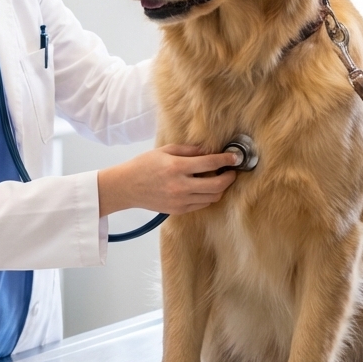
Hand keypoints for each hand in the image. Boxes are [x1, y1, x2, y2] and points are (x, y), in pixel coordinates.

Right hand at [98, 144, 238, 216]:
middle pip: (216, 185)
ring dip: (220, 188)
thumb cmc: (144, 165)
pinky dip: (208, 196)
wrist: (127, 187)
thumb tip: (208, 151)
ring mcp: (180, 201)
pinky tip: (205, 188)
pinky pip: (202, 205)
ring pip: (212, 197)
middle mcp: (180, 186)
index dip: (226, 159)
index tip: (235, 157)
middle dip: (229, 178)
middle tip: (232, 171)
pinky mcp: (178, 210)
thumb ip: (188, 150)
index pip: (210, 163)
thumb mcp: (165, 151)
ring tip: (219, 179)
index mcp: (177, 167)